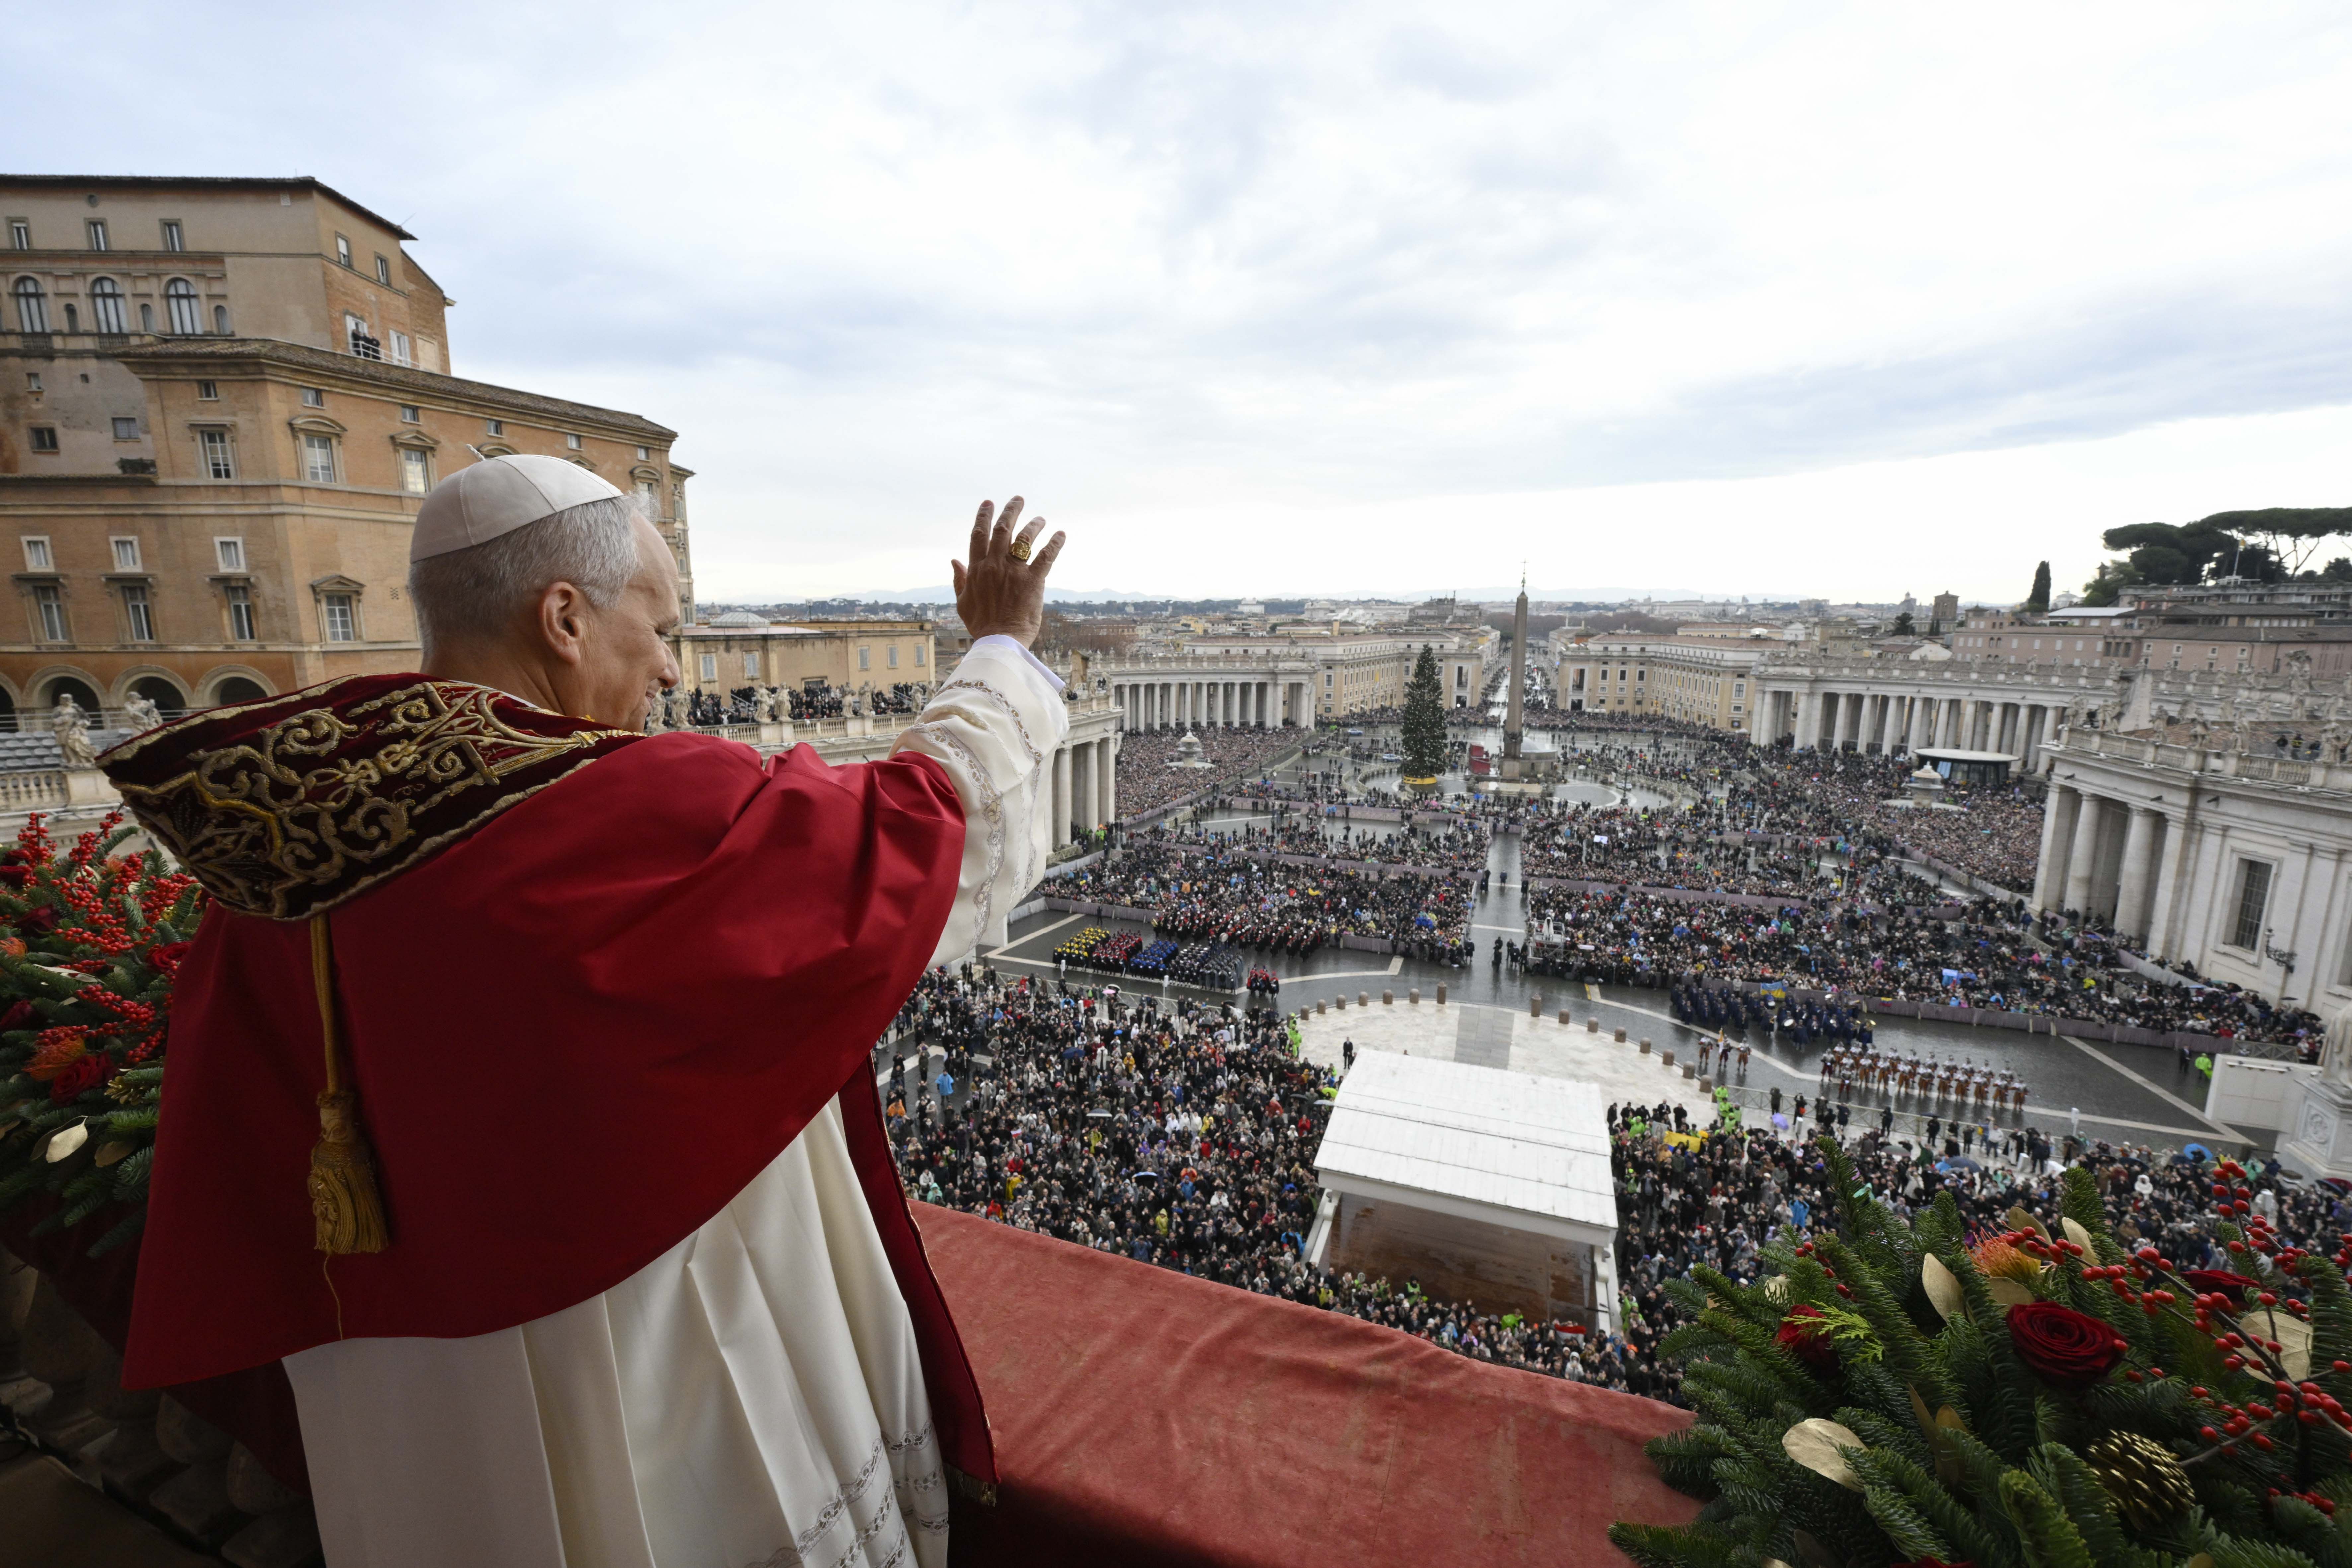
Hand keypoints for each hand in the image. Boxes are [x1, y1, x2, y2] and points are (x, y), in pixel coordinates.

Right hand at [951, 496, 1063, 648]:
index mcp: (976, 569)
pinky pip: (1046, 556)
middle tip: (1018, 499)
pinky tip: (1061, 534)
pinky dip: (1055, 543)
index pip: (978, 535)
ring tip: (1040, 518)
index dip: (983, 516)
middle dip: (1010, 510)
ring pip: (1024, 538)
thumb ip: (959, 579)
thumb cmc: (981, 625)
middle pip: (1002, 529)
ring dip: (1034, 524)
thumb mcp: (963, 602)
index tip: (988, 503)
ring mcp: (1014, 572)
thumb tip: (954, 560)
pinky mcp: (1033, 581)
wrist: (1000, 642)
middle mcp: (994, 565)